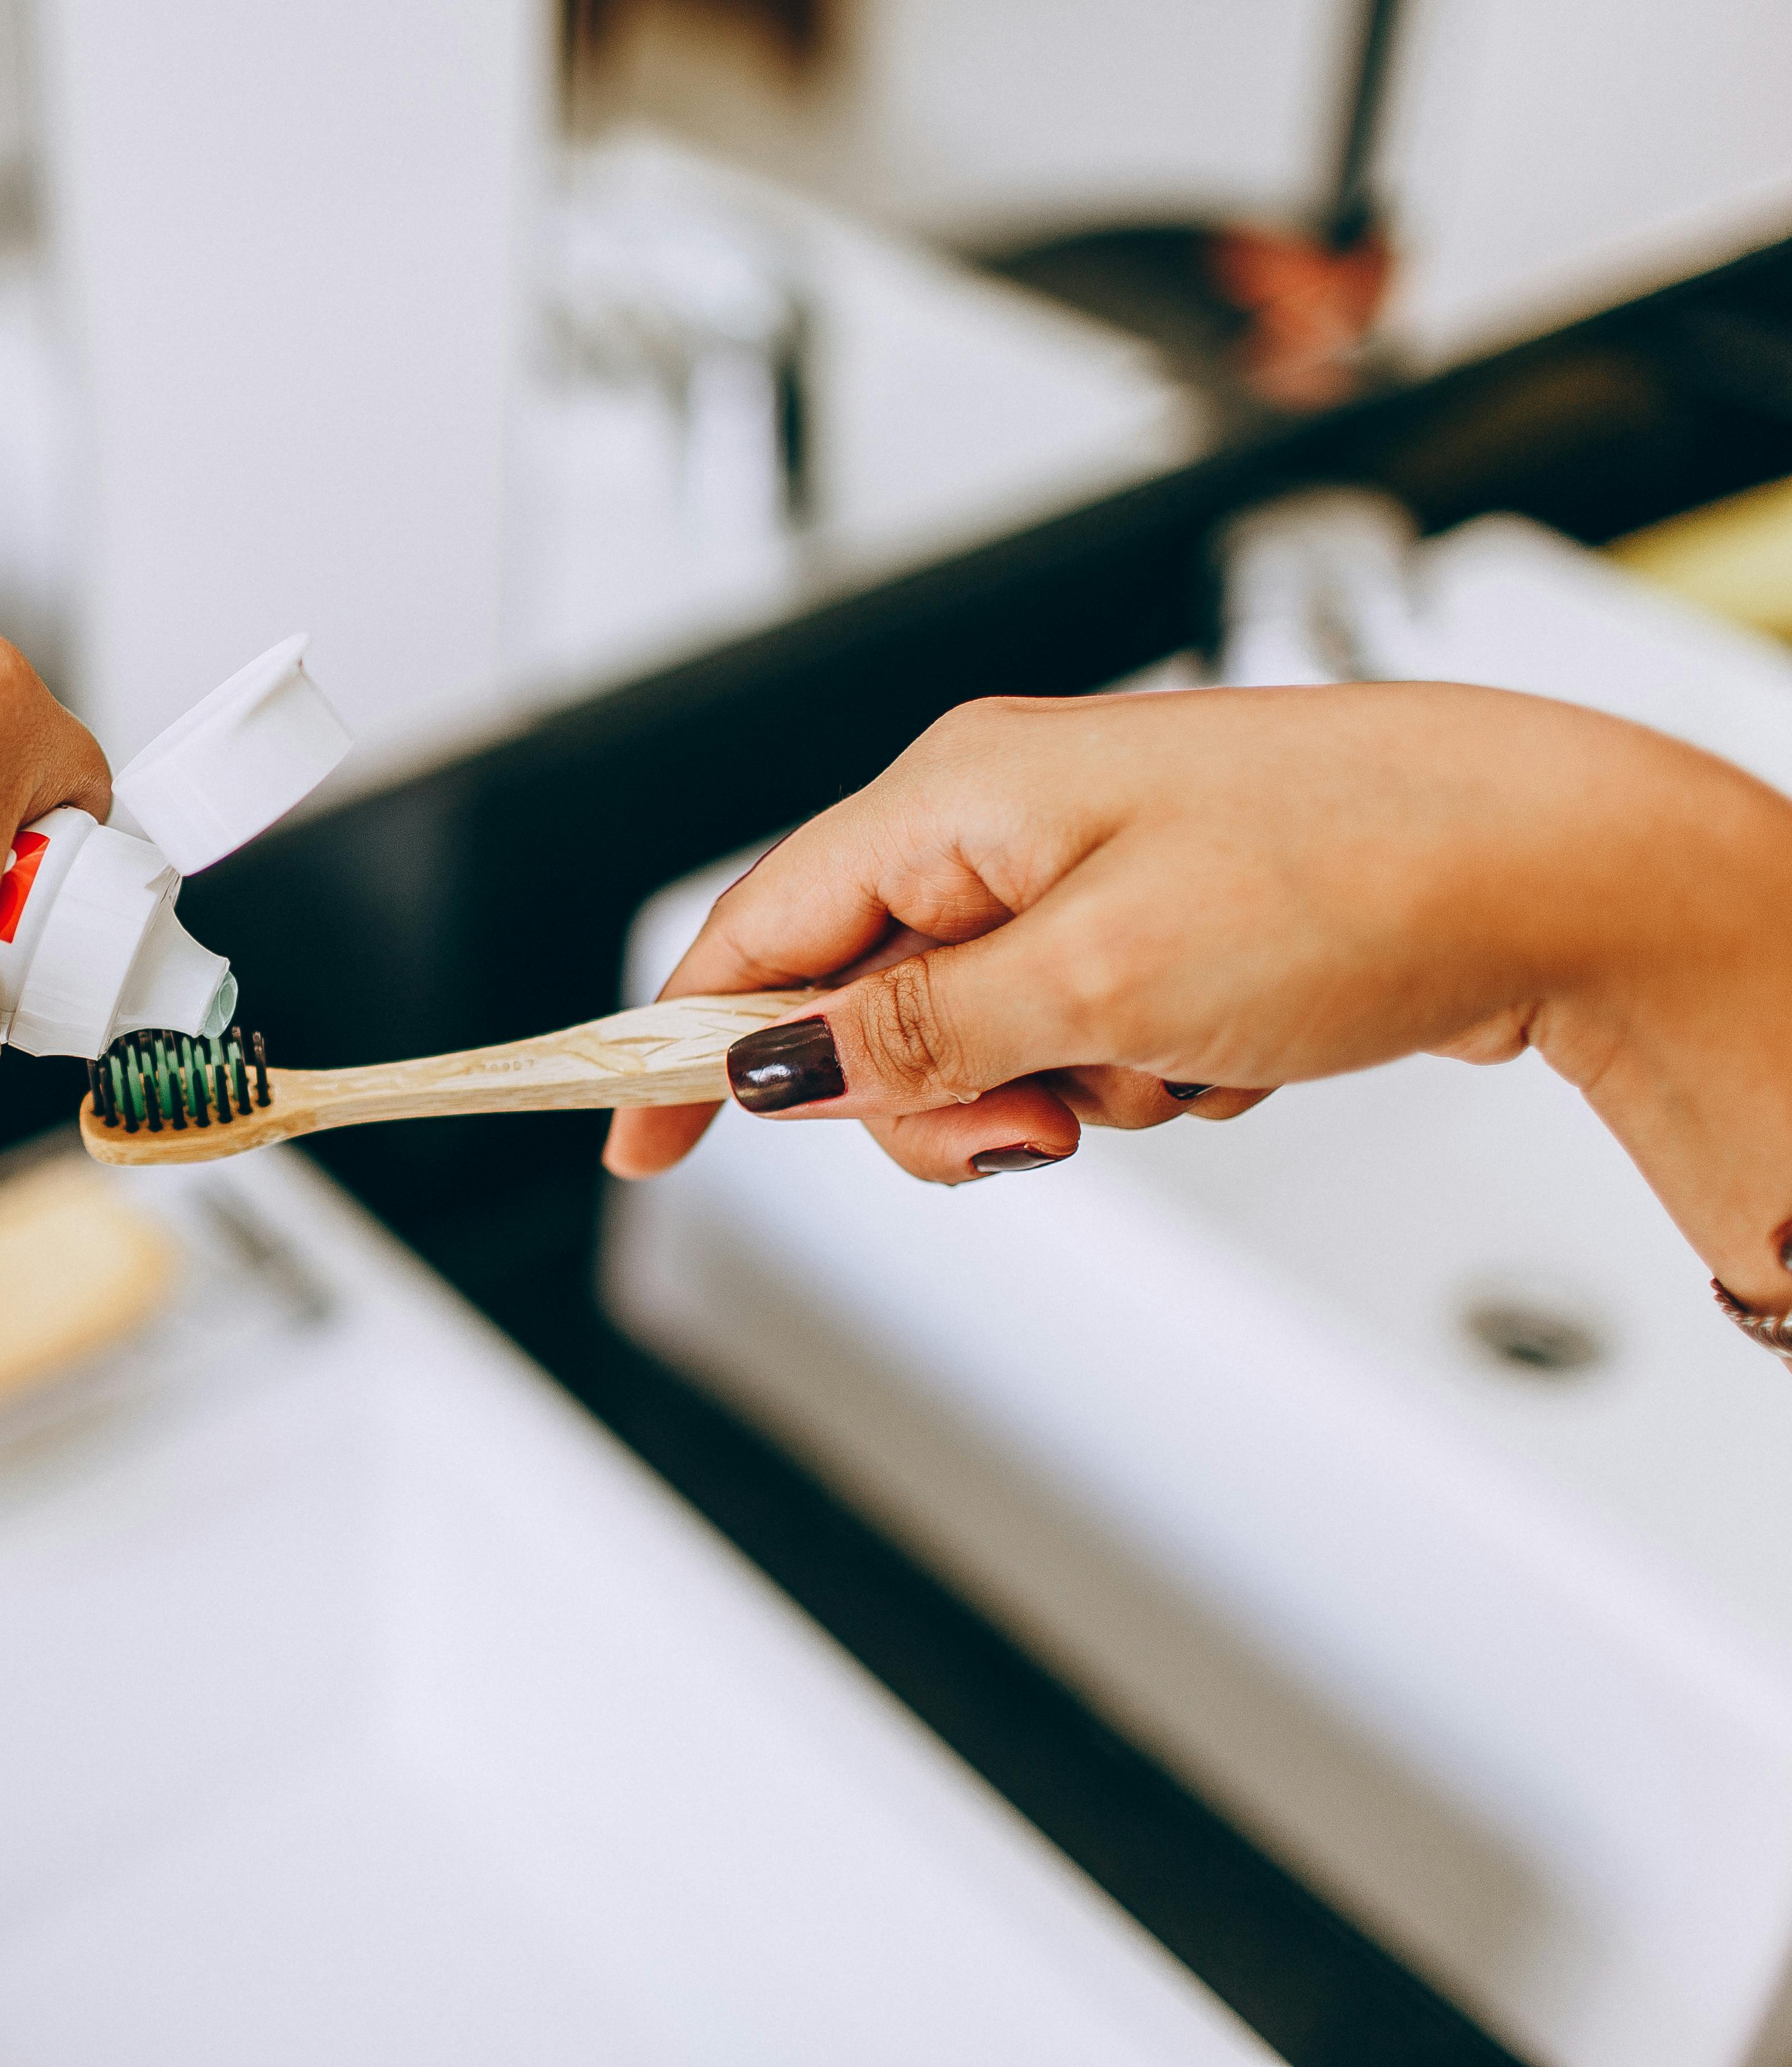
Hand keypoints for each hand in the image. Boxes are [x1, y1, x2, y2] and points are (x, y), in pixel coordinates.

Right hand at [603, 683, 1791, 1308]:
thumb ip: (912, 1034)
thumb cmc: (1354, 874)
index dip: (678, 1046)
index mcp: (955, 795)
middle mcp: (1002, 817)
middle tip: (1046, 1125)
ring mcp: (1084, 866)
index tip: (632, 1149)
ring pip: (977, 1045)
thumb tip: (769, 1068)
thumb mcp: (1094, 983)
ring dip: (1060, 1095)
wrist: (1567, 868)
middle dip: (939, 1100)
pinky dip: (1139, 1078)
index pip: (751, 930)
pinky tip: (1227, 1053)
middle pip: (862, 1009)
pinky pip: (1077, 1041)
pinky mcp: (1157, 917)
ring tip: (1172, 1068)